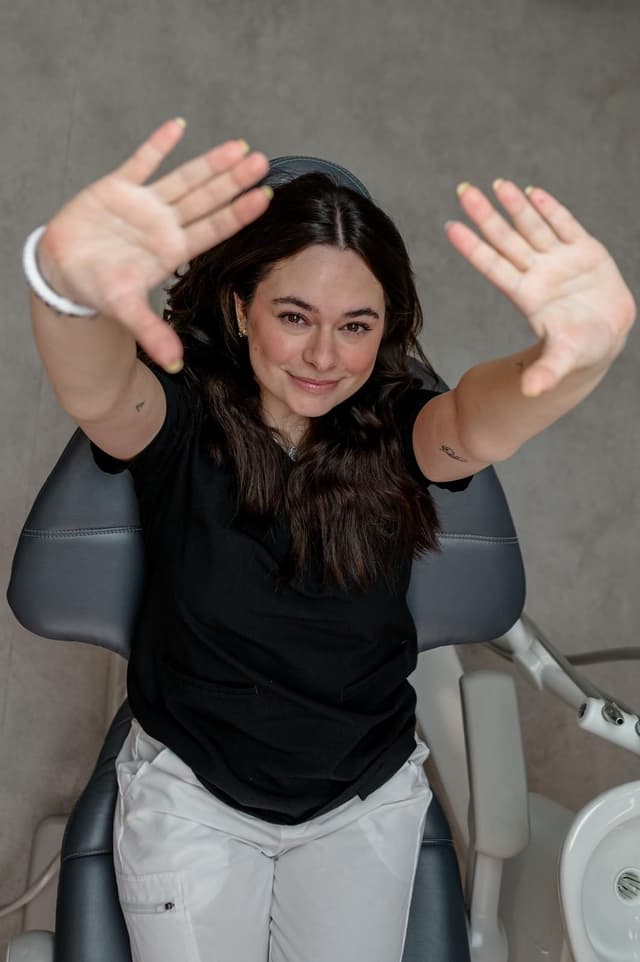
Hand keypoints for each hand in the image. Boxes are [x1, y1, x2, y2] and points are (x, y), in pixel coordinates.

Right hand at [39, 118, 270, 370]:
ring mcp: (144, 204)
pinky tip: (179, 125)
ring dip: (210, 163)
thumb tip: (175, 365)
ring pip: (184, 178)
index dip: (238, 214)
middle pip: (207, 200)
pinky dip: (158, 143)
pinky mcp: (118, 187)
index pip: (213, 230)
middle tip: (263, 163)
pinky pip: (141, 160)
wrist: (63, 271)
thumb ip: (152, 333)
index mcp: (171, 250)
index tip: (264, 198)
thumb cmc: (97, 288)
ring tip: (240, 147)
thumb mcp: (125, 310)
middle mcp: (164, 225)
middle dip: (234, 182)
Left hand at [445, 180, 635, 395]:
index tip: (450, 226)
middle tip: (463, 190)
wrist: (607, 338)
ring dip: (515, 205)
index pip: (494, 266)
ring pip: (533, 226)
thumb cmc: (580, 349)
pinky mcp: (586, 252)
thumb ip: (547, 372)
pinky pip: (566, 225)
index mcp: (528, 296)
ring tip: (498, 184)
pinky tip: (532, 191)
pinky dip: (551, 208)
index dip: (473, 247)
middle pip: (507, 239)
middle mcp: (539, 273)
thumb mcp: (564, 359)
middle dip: (486, 216)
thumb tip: (530, 392)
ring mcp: (561, 260)